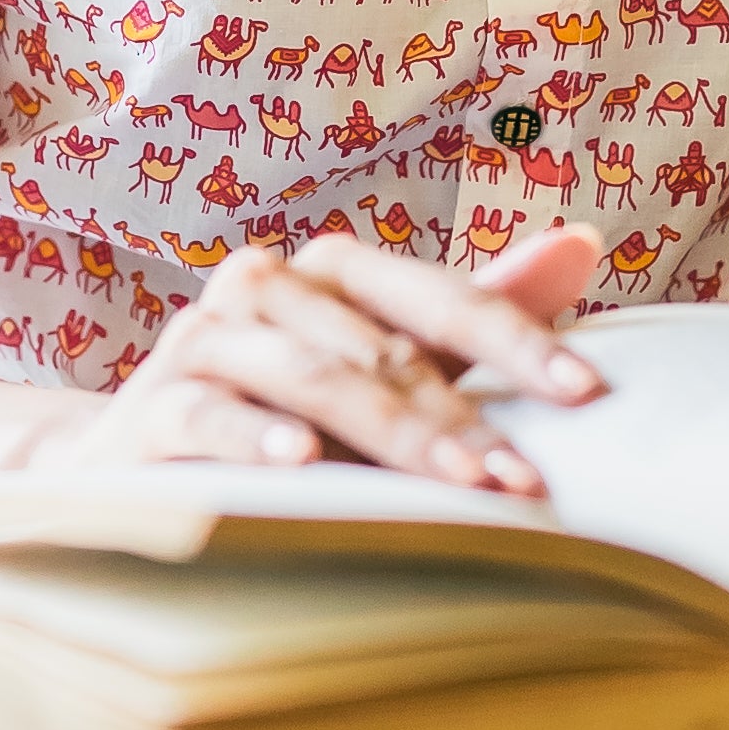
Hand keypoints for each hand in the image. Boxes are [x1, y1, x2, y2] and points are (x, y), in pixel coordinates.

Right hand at [33, 227, 607, 493]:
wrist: (141, 462)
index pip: (439, 296)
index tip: (587, 392)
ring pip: (314, 377)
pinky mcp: (154, 404)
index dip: (517, 339)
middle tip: (525, 483)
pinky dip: (258, 437)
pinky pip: (211, 415)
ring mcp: (206, 339)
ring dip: (393, 434)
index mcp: (334, 271)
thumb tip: (585, 243)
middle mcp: (268, 284)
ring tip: (460, 486)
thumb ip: (472, 318)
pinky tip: (302, 463)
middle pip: (384, 348)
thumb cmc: (288, 413)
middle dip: (462, 418)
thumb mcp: (383, 365)